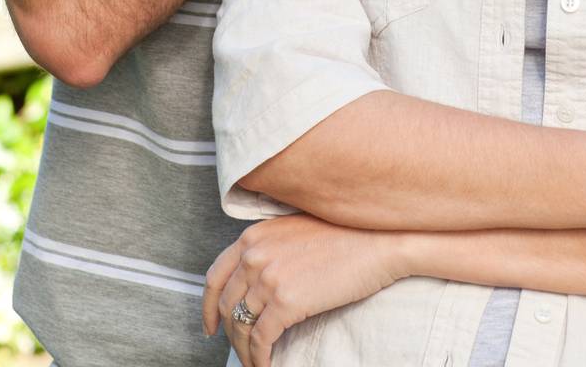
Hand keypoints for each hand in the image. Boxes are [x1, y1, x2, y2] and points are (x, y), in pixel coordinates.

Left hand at [203, 213, 412, 366]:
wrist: (377, 240)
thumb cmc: (345, 235)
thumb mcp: (295, 231)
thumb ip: (270, 249)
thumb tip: (255, 283)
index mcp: (254, 235)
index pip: (215, 276)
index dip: (208, 307)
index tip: (211, 326)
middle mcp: (254, 254)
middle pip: (226, 306)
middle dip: (229, 335)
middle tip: (239, 350)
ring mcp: (268, 278)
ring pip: (241, 328)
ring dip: (245, 353)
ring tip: (256, 363)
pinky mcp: (285, 302)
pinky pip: (261, 341)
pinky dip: (260, 360)